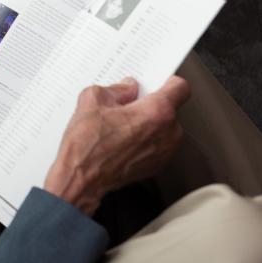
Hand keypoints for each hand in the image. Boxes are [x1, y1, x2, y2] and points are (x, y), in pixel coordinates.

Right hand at [44, 76, 189, 215]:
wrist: (81, 180)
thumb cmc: (87, 145)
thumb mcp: (92, 100)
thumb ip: (115, 88)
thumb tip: (127, 89)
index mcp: (157, 112)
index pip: (180, 87)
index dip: (167, 81)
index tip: (157, 81)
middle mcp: (168, 133)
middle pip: (169, 108)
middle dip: (150, 104)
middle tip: (126, 104)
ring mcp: (164, 153)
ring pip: (163, 127)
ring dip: (147, 123)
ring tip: (119, 125)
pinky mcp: (156, 167)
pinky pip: (157, 144)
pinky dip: (144, 140)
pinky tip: (120, 140)